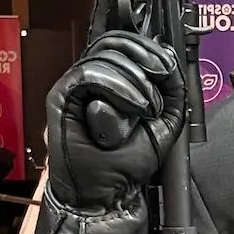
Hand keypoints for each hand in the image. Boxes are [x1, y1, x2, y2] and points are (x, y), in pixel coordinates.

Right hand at [48, 31, 184, 210]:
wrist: (107, 192)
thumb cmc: (129, 161)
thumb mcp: (165, 119)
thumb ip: (172, 88)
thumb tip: (168, 55)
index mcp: (113, 80)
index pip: (123, 42)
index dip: (144, 43)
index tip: (166, 60)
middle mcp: (92, 78)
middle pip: (115, 42)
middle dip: (146, 56)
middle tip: (162, 78)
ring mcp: (75, 86)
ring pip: (105, 56)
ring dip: (135, 80)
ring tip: (146, 108)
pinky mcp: (62, 96)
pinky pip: (88, 74)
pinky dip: (117, 87)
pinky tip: (133, 107)